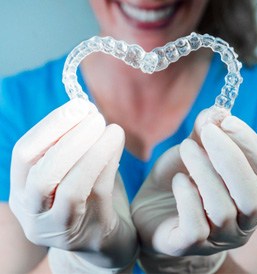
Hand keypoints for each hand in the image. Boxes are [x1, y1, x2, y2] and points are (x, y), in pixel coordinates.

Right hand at [9, 99, 136, 268]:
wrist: (103, 240)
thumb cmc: (87, 197)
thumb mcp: (72, 170)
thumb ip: (73, 146)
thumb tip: (88, 112)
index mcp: (23, 191)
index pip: (24, 154)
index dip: (50, 126)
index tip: (79, 106)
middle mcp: (33, 213)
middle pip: (42, 173)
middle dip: (70, 138)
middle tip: (95, 116)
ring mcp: (59, 228)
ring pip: (70, 187)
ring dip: (92, 151)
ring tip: (111, 128)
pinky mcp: (88, 234)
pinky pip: (97, 194)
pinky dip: (108, 163)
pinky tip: (117, 144)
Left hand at [131, 106, 256, 271]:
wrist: (150, 209)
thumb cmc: (177, 180)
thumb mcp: (192, 152)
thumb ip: (204, 135)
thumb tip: (215, 112)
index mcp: (249, 198)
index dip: (253, 147)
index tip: (228, 121)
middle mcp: (240, 223)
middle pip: (253, 197)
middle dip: (231, 158)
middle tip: (206, 131)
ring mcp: (216, 239)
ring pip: (222, 209)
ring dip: (204, 171)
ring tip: (186, 148)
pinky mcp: (188, 245)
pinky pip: (196, 226)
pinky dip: (187, 196)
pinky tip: (178, 180)